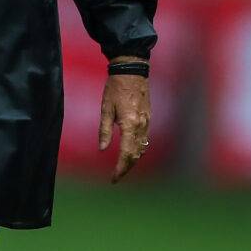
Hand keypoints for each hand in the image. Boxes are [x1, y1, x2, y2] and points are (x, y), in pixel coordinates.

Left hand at [98, 56, 150, 183]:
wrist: (132, 71)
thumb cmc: (115, 88)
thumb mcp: (105, 108)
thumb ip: (105, 130)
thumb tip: (102, 149)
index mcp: (130, 124)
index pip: (126, 154)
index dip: (120, 168)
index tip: (113, 179)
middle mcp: (141, 126)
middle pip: (136, 154)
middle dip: (126, 168)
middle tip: (116, 177)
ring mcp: (147, 122)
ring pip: (142, 148)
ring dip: (133, 159)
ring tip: (121, 167)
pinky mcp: (148, 118)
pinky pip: (144, 139)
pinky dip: (138, 149)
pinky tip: (130, 151)